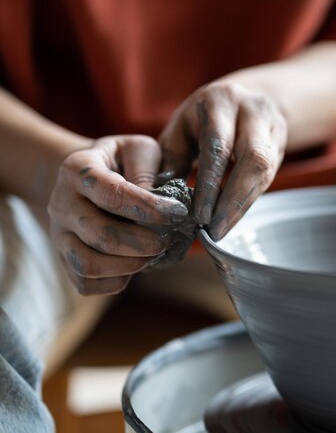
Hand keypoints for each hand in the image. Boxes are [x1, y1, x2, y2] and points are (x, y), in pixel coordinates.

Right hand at [48, 135, 188, 294]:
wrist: (85, 178)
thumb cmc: (120, 162)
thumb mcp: (136, 149)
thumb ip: (147, 169)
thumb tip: (155, 202)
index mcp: (78, 169)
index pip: (113, 195)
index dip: (150, 209)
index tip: (178, 213)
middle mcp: (61, 203)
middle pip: (101, 235)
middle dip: (144, 243)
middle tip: (168, 239)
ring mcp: (59, 234)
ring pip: (88, 264)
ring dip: (129, 265)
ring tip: (152, 255)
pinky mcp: (64, 259)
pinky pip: (85, 283)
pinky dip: (115, 281)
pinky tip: (134, 264)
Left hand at [159, 81, 286, 239]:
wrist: (240, 100)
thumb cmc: (199, 120)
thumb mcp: (180, 130)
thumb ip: (172, 159)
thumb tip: (162, 198)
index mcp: (220, 101)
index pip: (218, 146)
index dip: (211, 184)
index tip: (200, 216)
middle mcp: (252, 110)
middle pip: (253, 158)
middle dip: (234, 200)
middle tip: (215, 230)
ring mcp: (272, 126)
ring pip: (265, 171)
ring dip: (242, 205)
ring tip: (222, 230)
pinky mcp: (280, 144)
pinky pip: (268, 178)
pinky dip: (247, 201)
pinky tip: (231, 218)